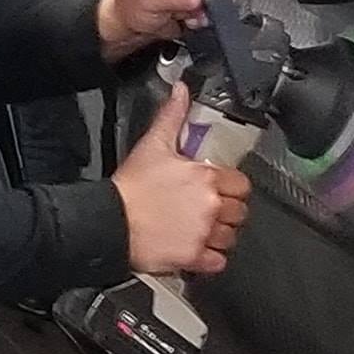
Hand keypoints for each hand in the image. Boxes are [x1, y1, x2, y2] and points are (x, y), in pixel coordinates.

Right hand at [111, 85, 250, 276]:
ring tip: (204, 228)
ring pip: (231, 238)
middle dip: (228, 210)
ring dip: (220, 234)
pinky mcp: (194, 258)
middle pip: (241, 212)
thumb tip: (181, 90)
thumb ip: (173, 115)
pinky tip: (198, 247)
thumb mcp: (154, 143)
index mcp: (206, 178)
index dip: (232, 186)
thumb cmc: (132, 186)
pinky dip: (211, 258)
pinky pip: (219, 262)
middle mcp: (211, 207)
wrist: (112, 221)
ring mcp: (204, 234)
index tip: (221, 187)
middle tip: (212, 208)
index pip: (242, 185)